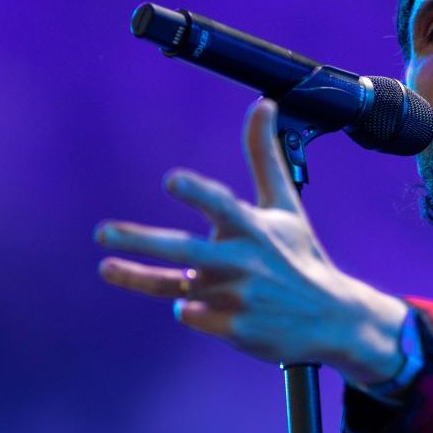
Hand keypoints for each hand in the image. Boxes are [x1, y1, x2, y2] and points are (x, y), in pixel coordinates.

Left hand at [95, 99, 407, 383]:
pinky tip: (203, 303)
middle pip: (184, 252)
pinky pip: (191, 314)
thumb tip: (261, 103)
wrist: (330, 318)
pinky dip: (192, 308)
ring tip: (113, 268)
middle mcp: (244, 262)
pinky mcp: (234, 329)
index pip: (222, 207)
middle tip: (101, 233)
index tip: (171, 181)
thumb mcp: (286, 206)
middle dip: (141, 243)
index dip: (197, 193)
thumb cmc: (301, 254)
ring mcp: (238, 299)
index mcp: (255, 229)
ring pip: (178, 286)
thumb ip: (264, 156)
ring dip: (148, 278)